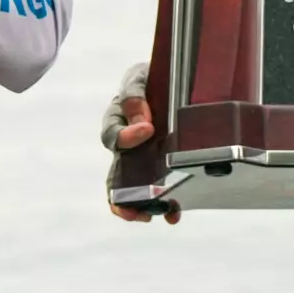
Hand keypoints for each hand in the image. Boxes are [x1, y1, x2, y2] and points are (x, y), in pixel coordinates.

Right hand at [101, 62, 178, 224]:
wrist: (180, 80)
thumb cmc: (154, 77)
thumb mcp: (142, 77)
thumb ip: (135, 93)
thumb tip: (142, 120)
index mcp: (119, 120)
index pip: (113, 134)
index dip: (127, 136)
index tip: (148, 130)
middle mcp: (128, 146)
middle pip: (116, 176)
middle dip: (120, 197)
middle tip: (131, 209)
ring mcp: (145, 160)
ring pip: (135, 190)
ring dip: (140, 207)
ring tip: (150, 216)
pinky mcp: (166, 169)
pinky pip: (162, 192)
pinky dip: (167, 205)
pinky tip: (175, 213)